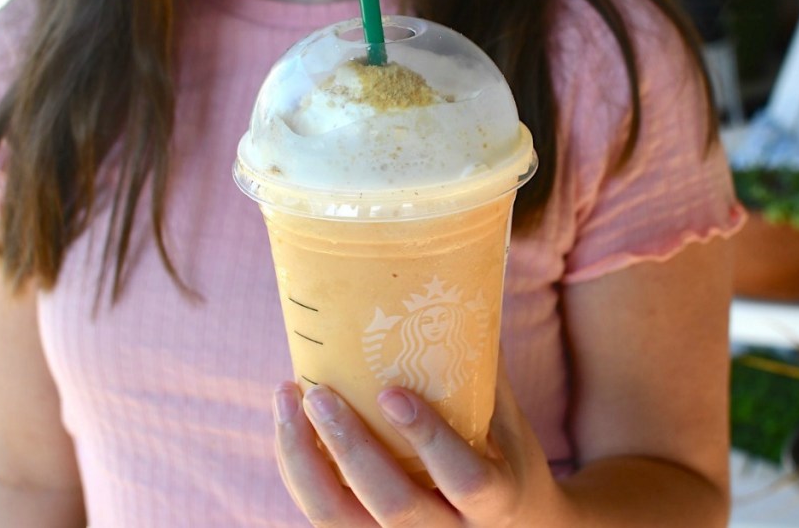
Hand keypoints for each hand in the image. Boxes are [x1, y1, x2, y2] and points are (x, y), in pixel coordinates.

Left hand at [272, 365, 570, 526]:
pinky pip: (323, 516)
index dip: (429, 438)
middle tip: (320, 394)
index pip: (465, 479)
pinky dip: (299, 470)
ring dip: (304, 461)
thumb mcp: (510, 428)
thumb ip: (480, 376)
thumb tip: (453, 294)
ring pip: (339, 520)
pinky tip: (289, 426)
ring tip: (288, 400)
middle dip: (351, 449)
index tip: (391, 393)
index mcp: (497, 502)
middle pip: (394, 506)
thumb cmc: (508, 465)